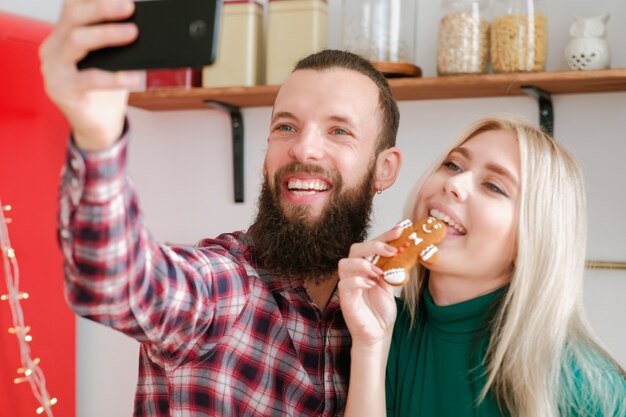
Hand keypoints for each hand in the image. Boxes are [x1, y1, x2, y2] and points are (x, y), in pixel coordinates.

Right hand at [39, 0, 142, 149]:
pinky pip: (89, 79)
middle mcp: (53, 48)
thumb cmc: (106, 91)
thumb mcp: (112, 60)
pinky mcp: (61, 90)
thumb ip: (119, 42)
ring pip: (76, 40)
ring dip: (107, 34)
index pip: (74, 6)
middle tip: (129, 7)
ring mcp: (53, 68)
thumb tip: (140, 24)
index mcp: (63, 35)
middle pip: (73, 17)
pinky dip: (113, 76)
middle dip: (102, 8)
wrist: (98, 126)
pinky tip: (134, 77)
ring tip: (133, 34)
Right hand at [338, 226, 403, 347]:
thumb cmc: (382, 310)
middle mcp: (354, 273)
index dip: (385, 235)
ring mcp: (348, 286)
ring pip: (344, 264)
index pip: (371, 245)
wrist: (379, 334)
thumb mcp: (391, 284)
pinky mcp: (345, 300)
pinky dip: (358, 281)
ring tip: (380, 272)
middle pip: (355, 249)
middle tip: (392, 250)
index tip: (401, 229)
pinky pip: (345, 284)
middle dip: (373, 246)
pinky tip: (372, 284)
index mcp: (365, 267)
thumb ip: (394, 267)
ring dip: (363, 263)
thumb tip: (408, 248)